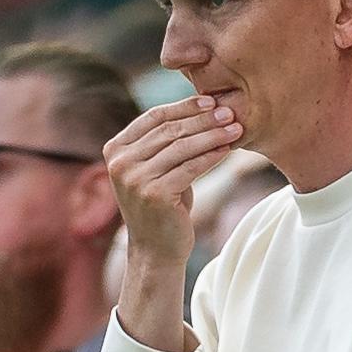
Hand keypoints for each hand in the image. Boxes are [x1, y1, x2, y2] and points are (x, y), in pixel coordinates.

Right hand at [106, 98, 241, 302]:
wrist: (155, 251)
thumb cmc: (161, 206)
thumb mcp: (155, 168)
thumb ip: (163, 141)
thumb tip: (199, 104)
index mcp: (115, 149)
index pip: (154, 117)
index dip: (184, 106)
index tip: (211, 100)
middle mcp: (120, 162)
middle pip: (169, 130)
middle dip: (203, 119)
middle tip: (230, 111)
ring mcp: (135, 179)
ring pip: (182, 146)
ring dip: (212, 134)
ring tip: (236, 127)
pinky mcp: (154, 194)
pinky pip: (190, 167)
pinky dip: (212, 156)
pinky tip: (229, 148)